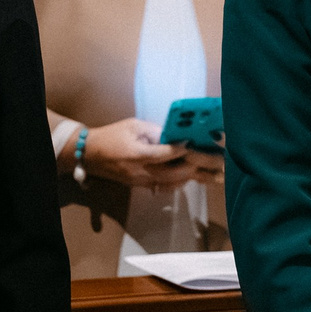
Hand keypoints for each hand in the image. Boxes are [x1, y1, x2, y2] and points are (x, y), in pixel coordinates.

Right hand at [75, 117, 215, 189]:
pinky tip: (199, 178)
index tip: (202, 144)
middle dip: (199, 166)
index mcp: (137, 155)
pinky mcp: (143, 185)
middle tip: (220, 161)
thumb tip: (176, 134)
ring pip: (174, 182)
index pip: (166, 154)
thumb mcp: (133, 126)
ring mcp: (143, 182)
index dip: (184, 149)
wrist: (90, 155)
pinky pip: (167, 186)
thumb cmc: (112, 135)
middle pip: (175, 173)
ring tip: (217, 174)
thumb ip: (154, 131)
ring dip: (196, 178)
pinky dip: (183, 182)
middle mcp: (142, 172)